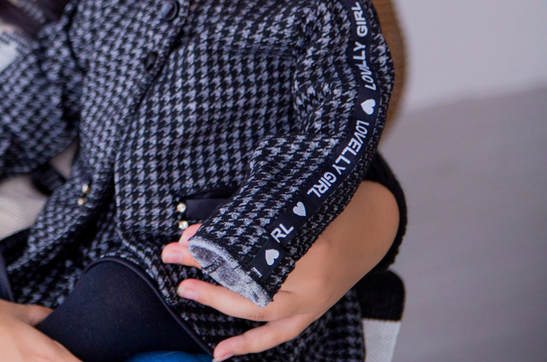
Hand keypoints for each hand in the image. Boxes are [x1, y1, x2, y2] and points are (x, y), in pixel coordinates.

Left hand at [160, 181, 399, 360]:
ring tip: (185, 290)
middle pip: (248, 277)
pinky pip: (278, 335)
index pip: (249, 249)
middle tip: (172, 255)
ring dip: (218, 301)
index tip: (185, 239)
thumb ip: (250, 215)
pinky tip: (220, 352)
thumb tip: (198, 231)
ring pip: (259, 311)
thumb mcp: (295, 200)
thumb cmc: (331, 204)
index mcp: (310, 242)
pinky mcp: (313, 312)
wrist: (374, 226)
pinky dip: (249, 344)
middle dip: (206, 268)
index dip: (214, 245)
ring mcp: (314, 300)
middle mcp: (313, 277)